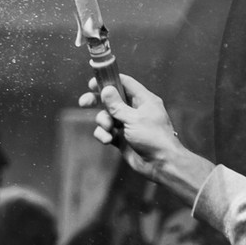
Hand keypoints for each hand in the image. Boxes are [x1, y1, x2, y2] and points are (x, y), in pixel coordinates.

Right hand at [78, 75, 215, 203]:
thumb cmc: (153, 138)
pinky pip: (107, 132)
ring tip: (108, 129)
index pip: (124, 83)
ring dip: (103, 122)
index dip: (108, 80)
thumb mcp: (134, 118)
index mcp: (144, 100)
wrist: (161, 164)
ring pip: (106, 116)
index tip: (92, 83)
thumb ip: (117, 105)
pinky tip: (108, 140)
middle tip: (84, 102)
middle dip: (97, 100)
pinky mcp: (122, 138)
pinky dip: (104, 135)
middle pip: (111, 99)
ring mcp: (128, 124)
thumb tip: (106, 89)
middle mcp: (135, 110)